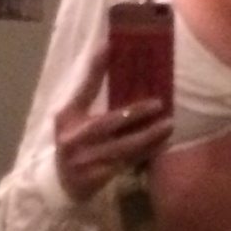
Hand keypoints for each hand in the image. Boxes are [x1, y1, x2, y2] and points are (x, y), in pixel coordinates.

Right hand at [54, 47, 172, 201]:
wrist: (62, 184)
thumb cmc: (74, 143)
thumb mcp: (73, 119)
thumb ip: (91, 98)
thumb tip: (120, 66)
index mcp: (67, 117)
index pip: (83, 89)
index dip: (96, 68)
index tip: (110, 46)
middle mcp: (74, 137)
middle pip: (108, 122)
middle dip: (135, 113)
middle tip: (159, 103)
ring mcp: (85, 159)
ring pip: (123, 146)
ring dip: (148, 135)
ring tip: (169, 125)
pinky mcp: (98, 176)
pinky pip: (128, 162)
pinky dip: (147, 152)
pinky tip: (163, 144)